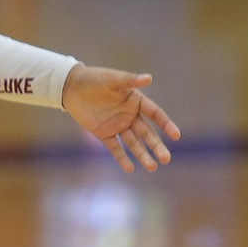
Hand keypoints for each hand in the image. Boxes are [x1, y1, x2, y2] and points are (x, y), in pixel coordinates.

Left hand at [60, 63, 180, 173]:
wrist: (71, 87)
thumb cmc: (94, 79)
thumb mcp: (112, 79)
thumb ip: (129, 80)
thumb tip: (149, 78)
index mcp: (136, 101)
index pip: (155, 114)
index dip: (166, 124)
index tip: (176, 136)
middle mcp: (130, 115)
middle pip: (147, 133)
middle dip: (156, 146)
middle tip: (166, 159)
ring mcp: (118, 126)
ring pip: (133, 143)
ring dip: (142, 155)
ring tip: (152, 168)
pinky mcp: (104, 134)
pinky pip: (115, 148)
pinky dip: (122, 158)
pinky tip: (129, 168)